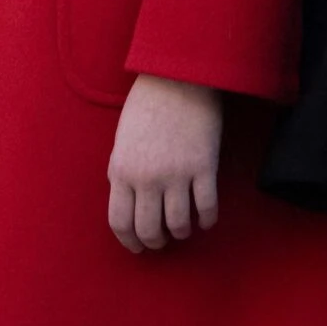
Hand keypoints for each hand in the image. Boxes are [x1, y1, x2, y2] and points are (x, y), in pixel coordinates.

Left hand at [107, 75, 221, 252]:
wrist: (177, 78)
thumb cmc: (147, 105)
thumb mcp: (123, 139)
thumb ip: (124, 171)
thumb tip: (129, 200)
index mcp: (121, 169)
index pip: (120, 221)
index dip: (130, 241)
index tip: (138, 248)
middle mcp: (146, 177)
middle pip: (149, 229)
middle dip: (156, 242)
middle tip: (162, 241)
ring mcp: (176, 174)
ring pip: (179, 225)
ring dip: (182, 232)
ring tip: (183, 227)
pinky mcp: (203, 169)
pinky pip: (206, 210)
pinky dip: (206, 220)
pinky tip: (205, 218)